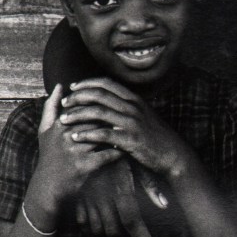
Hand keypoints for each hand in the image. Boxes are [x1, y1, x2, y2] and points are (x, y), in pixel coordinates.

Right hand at [34, 84, 121, 207]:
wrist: (48, 186)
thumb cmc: (49, 154)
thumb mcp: (44, 129)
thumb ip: (51, 106)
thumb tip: (60, 85)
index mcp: (59, 124)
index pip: (83, 105)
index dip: (98, 102)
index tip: (110, 102)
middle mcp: (67, 135)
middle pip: (95, 117)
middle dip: (110, 115)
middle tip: (125, 113)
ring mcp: (76, 150)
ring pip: (103, 134)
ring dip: (118, 131)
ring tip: (129, 127)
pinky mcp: (85, 165)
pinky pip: (108, 155)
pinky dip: (118, 151)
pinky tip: (126, 147)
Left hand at [59, 78, 192, 181]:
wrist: (173, 154)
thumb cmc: (155, 136)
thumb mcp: (143, 115)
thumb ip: (127, 106)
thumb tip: (107, 101)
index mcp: (134, 99)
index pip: (106, 83)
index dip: (87, 83)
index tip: (72, 88)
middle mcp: (132, 106)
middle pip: (99, 95)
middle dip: (77, 97)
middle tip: (64, 103)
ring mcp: (132, 122)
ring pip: (98, 112)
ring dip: (78, 114)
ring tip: (64, 120)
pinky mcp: (130, 139)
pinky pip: (104, 134)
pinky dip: (87, 134)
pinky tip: (76, 137)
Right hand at [75, 158, 164, 236]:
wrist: (85, 137)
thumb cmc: (116, 149)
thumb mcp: (135, 163)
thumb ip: (150, 185)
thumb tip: (165, 206)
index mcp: (120, 190)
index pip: (133, 223)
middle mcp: (103, 198)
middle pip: (116, 233)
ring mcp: (88, 200)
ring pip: (99, 232)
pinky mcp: (77, 198)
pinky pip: (84, 223)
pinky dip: (93, 233)